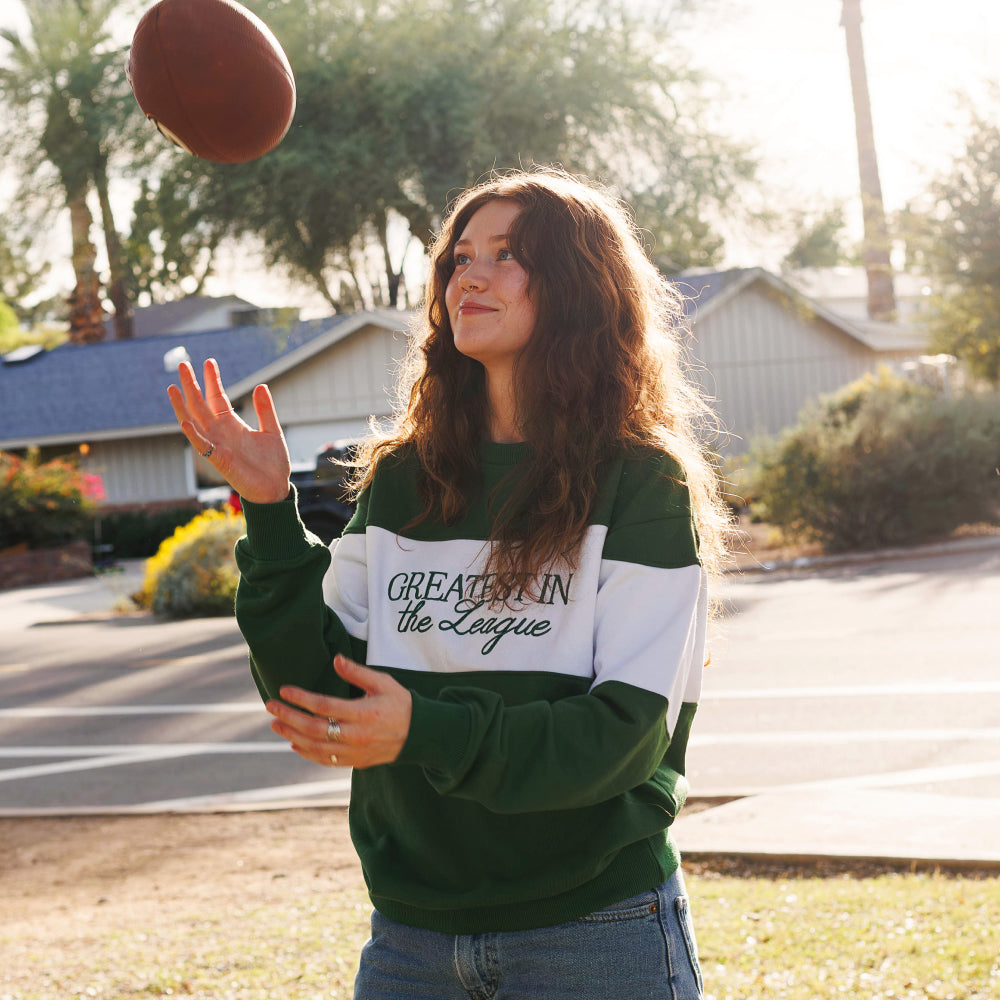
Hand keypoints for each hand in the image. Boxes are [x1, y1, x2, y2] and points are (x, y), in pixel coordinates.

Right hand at [167, 358, 290, 504]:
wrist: (275, 488)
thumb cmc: (272, 463)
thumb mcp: (272, 431)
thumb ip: (265, 410)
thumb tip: (261, 385)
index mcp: (232, 424)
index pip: (218, 397)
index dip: (212, 380)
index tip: (209, 362)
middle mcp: (220, 432)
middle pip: (201, 405)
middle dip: (191, 385)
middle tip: (182, 363)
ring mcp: (217, 445)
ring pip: (194, 422)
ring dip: (182, 406)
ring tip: (173, 387)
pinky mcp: (219, 460)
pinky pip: (203, 446)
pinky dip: (193, 434)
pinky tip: (185, 420)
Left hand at [265, 655, 412, 768]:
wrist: (419, 735)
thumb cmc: (400, 704)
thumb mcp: (383, 682)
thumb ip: (357, 672)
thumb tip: (335, 659)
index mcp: (364, 713)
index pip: (324, 706)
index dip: (301, 698)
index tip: (284, 690)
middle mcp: (357, 735)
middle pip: (314, 729)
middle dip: (288, 718)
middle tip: (270, 707)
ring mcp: (355, 752)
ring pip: (316, 747)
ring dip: (292, 735)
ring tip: (276, 725)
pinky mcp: (356, 762)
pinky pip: (326, 760)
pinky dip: (307, 753)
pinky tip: (294, 743)